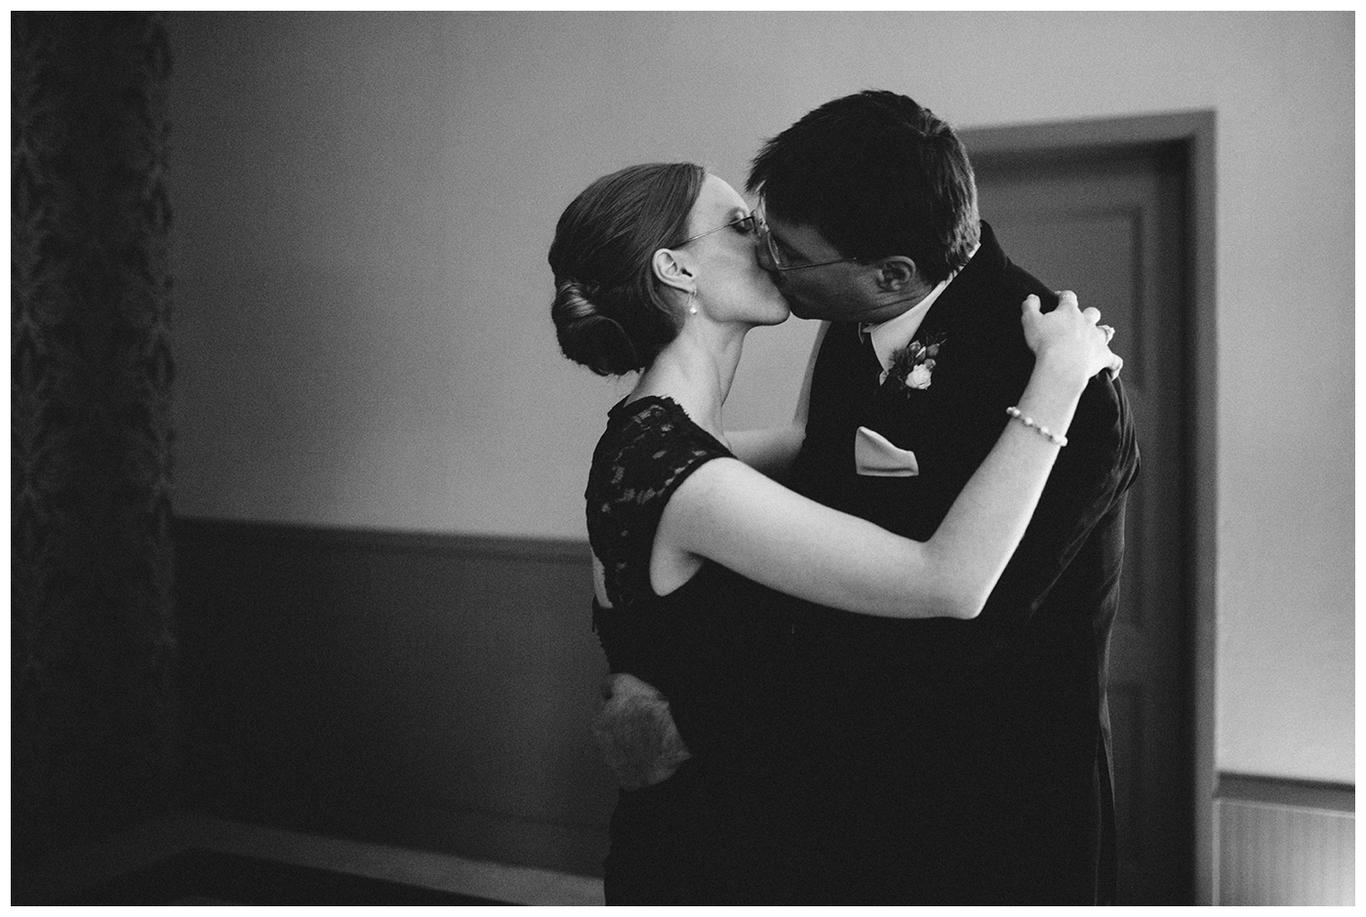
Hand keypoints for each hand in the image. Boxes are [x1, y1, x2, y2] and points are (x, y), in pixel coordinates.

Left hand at [591, 673, 691, 789]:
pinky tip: (650, 758)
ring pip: (620, 758)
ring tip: (649, 742)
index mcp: (597, 725)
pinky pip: (631, 776)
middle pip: (611, 739)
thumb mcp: (625, 682)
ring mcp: (615, 767)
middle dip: (622, 733)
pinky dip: (639, 769)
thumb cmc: (649, 709)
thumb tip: (604, 687)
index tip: (633, 710)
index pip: (604, 716)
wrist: (670, 733)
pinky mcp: (629, 781)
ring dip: (630, 751)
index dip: (621, 711)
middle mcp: (601, 749)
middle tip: (643, 725)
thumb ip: (609, 684)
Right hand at [1021, 291, 1123, 381]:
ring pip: (1105, 332)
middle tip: (1079, 321)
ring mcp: (1097, 339)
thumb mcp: (1030, 321)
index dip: (1063, 296)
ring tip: (1097, 339)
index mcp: (1069, 312)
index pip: (1068, 297)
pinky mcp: (1104, 357)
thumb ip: (1030, 307)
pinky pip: (1114, 361)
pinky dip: (1114, 366)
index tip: (1058, 298)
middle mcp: (1087, 322)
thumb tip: (1032, 297)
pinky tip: (1112, 372)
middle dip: (1087, 315)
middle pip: (1091, 313)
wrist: (1062, 365)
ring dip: (1102, 334)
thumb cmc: (1045, 343)